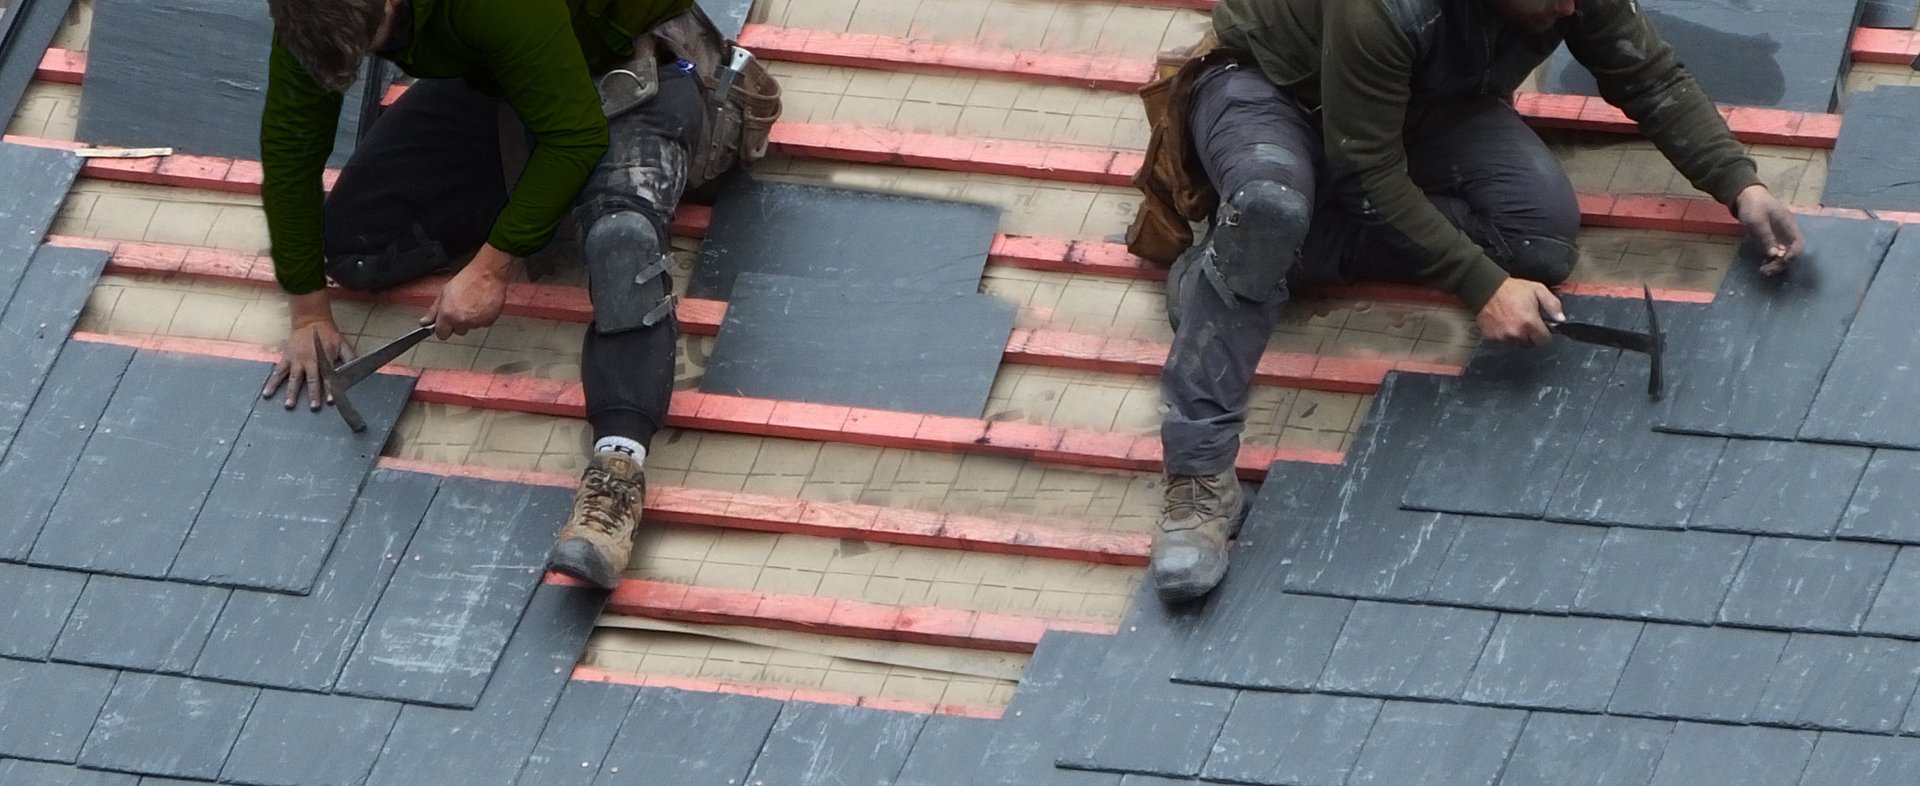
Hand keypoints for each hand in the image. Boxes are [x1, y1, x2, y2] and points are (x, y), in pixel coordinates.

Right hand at [263, 290, 354, 410]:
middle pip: (311, 379)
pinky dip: (272, 383)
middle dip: (313, 393)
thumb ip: (350, 359)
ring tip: (289, 405)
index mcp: (324, 358)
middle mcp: (309, 360)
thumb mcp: (343, 345)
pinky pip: (278, 372)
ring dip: (291, 392)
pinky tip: (267, 393)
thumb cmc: (329, 336)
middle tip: (313, 407)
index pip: (328, 376)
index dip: (329, 388)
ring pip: (293, 378)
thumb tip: (357, 372)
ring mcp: (296, 360)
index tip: (330, 400)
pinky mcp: (286, 359)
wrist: (310, 322)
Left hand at [423, 243, 513, 338]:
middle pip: (458, 331)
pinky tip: (482, 306)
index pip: (442, 334)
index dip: (443, 328)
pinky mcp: (488, 322)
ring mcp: (476, 322)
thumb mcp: (444, 292)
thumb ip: (433, 310)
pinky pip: (483, 324)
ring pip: (471, 327)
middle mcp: (461, 321)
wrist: (487, 275)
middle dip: (459, 323)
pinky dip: (483, 318)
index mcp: (448, 315)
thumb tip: (425, 321)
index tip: (445, 324)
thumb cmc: (468, 280)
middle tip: (461, 308)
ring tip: (473, 304)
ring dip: (471, 320)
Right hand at [1476, 277, 1564, 347]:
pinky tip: (1503, 323)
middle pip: (1530, 343)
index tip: (1542, 328)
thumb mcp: (1537, 290)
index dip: (1545, 335)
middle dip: (1531, 335)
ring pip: (1516, 343)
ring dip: (1517, 336)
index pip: (1544, 341)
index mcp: (1530, 323)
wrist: (1486, 289)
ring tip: (1513, 322)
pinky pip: (1502, 341)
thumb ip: (1552, 304)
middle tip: (1526, 322)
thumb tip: (1561, 319)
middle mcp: (1517, 333)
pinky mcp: (1491, 337)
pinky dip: (1504, 335)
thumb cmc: (1512, 289)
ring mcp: (1503, 337)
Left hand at [1734, 184, 1803, 274]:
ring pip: (1784, 253)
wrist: (1745, 196)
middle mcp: (1788, 232)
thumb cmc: (1753, 206)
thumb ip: (1766, 237)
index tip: (1779, 262)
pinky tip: (1763, 263)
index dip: (1792, 256)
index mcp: (1789, 225)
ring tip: (1763, 270)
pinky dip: (1771, 259)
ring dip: (1776, 263)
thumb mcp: (1757, 221)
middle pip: (1792, 252)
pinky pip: (1776, 252)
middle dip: (1781, 263)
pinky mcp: (1772, 237)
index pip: (1798, 244)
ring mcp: (1780, 235)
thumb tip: (1774, 255)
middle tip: (1766, 271)